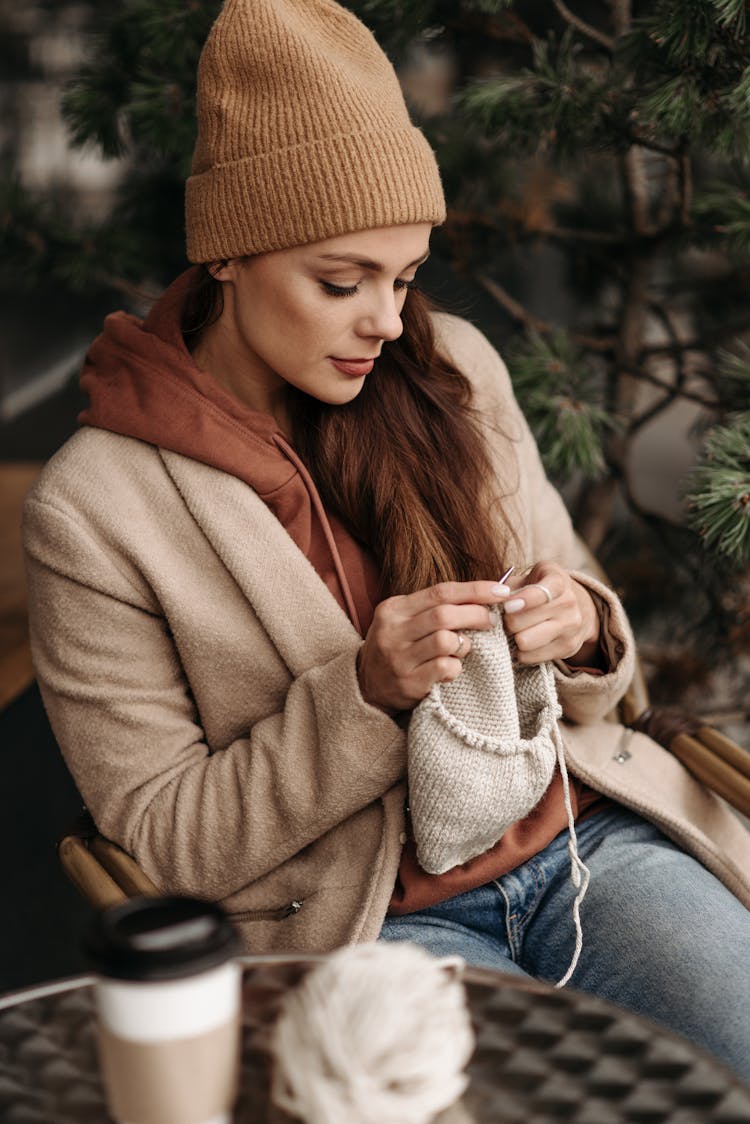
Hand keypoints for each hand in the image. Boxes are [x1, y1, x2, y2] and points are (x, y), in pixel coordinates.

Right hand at [357, 579, 510, 712]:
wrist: (366, 686)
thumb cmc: (397, 647)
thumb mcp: (404, 620)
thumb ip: (434, 607)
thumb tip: (482, 596)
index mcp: (394, 609)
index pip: (440, 591)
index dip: (475, 590)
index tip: (500, 591)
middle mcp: (393, 631)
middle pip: (444, 615)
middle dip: (476, 615)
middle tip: (491, 620)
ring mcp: (399, 658)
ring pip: (445, 641)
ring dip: (465, 644)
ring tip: (465, 648)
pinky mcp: (409, 683)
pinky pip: (445, 668)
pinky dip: (457, 667)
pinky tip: (453, 669)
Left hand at [501, 562, 600, 665]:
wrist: (581, 606)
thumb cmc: (543, 589)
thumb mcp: (529, 577)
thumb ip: (510, 586)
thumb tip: (492, 602)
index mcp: (558, 581)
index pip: (539, 593)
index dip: (521, 601)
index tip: (507, 607)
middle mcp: (569, 603)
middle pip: (523, 621)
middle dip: (508, 621)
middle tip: (508, 619)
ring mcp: (571, 627)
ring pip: (526, 642)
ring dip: (514, 638)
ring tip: (516, 631)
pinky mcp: (568, 648)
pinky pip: (531, 657)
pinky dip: (522, 652)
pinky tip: (525, 641)